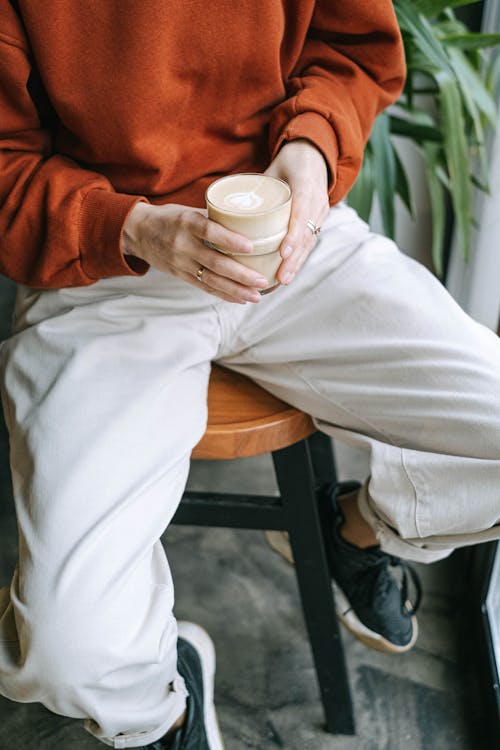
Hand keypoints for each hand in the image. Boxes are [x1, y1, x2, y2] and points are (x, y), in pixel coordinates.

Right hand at [122, 203, 269, 303]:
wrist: (137, 232)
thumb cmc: (170, 218)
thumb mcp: (189, 211)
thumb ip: (214, 218)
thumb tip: (248, 221)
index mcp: (186, 223)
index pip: (210, 232)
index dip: (230, 240)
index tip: (251, 247)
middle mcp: (183, 245)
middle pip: (215, 263)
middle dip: (241, 275)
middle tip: (262, 281)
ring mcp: (181, 263)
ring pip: (212, 280)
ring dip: (236, 290)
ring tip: (257, 296)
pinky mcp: (180, 275)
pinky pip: (204, 287)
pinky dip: (224, 294)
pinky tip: (241, 299)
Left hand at [265, 139, 328, 284]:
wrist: (315, 156)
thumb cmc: (288, 162)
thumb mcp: (272, 169)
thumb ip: (254, 187)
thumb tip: (226, 207)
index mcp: (305, 184)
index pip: (301, 213)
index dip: (293, 235)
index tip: (283, 252)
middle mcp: (317, 201)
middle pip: (307, 235)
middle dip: (294, 259)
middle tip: (280, 278)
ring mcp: (321, 212)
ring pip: (310, 242)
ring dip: (297, 264)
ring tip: (283, 281)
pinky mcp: (319, 221)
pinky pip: (309, 242)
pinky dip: (299, 259)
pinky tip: (287, 273)